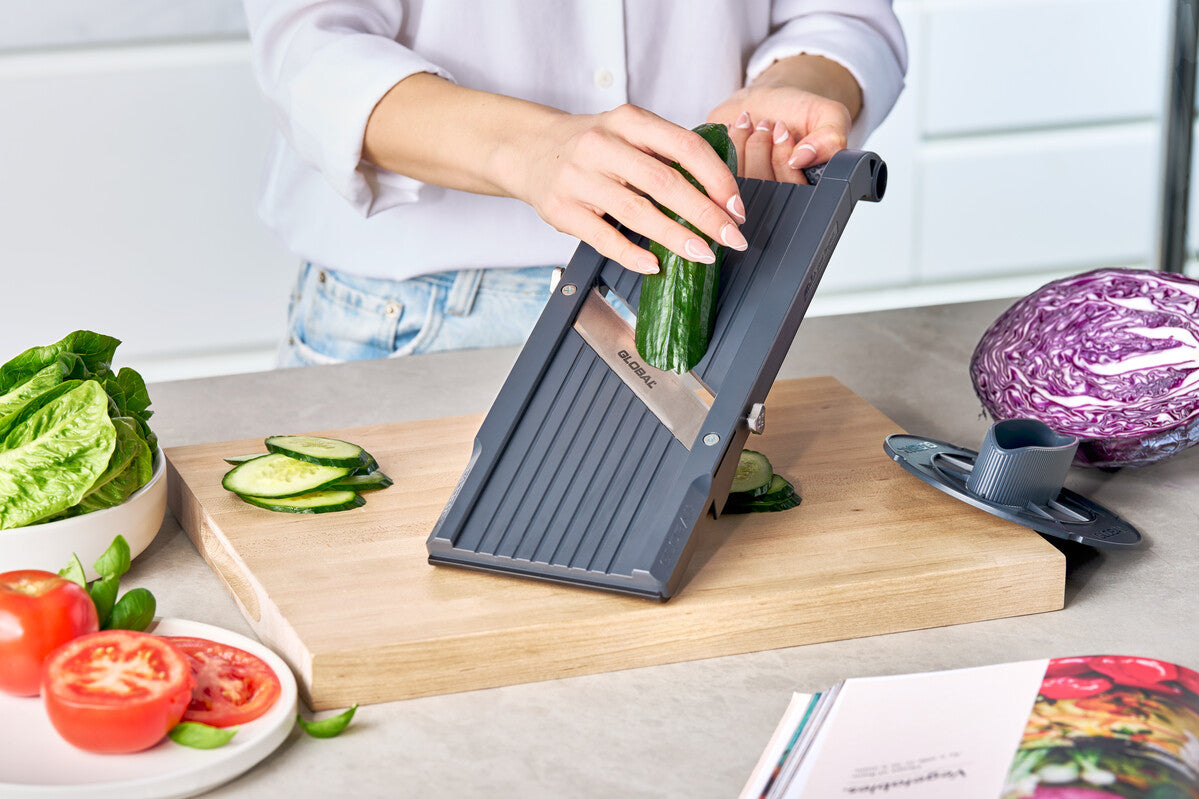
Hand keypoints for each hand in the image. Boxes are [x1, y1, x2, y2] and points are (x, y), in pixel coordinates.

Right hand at [512, 104, 747, 273]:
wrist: (529, 150)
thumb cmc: (592, 146)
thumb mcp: (627, 132)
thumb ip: (666, 153)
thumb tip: (721, 194)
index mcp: (628, 120)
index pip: (686, 147)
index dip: (718, 179)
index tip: (736, 208)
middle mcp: (602, 145)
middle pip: (665, 182)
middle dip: (706, 214)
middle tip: (731, 238)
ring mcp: (579, 178)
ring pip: (637, 212)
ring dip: (676, 237)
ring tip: (702, 254)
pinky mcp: (562, 210)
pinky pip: (603, 237)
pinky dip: (632, 254)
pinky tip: (655, 264)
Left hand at [708, 84, 852, 183]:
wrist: (767, 98)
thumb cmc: (798, 111)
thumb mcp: (829, 117)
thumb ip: (830, 139)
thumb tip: (802, 158)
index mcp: (803, 192)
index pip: (791, 192)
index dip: (783, 159)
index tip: (783, 131)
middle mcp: (773, 197)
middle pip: (760, 186)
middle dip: (760, 146)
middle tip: (768, 124)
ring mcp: (743, 191)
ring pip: (736, 180)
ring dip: (741, 142)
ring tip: (752, 123)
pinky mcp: (718, 179)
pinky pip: (714, 171)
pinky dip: (723, 144)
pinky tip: (734, 129)